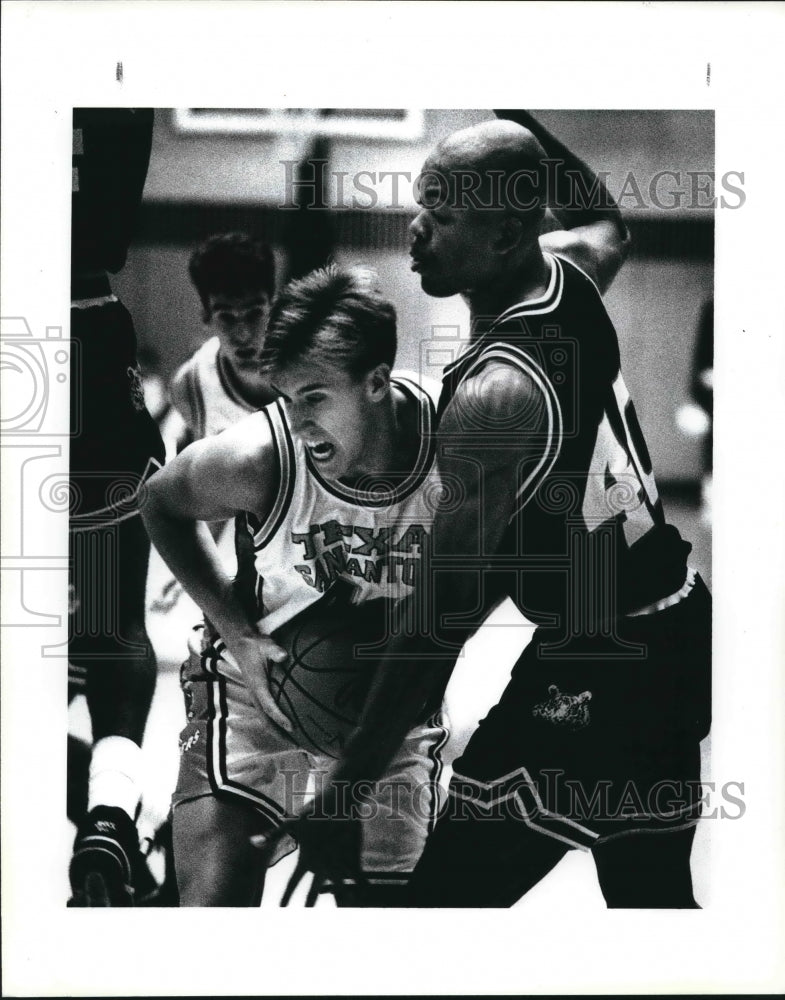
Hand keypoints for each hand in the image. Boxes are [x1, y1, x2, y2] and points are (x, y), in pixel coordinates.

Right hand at [222, 626, 293, 733]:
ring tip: (293, 741)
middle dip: (279, 733)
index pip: (270, 706)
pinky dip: (274, 722)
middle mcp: (255, 694)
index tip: (292, 727)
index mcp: (257, 686)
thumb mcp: (266, 645)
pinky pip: (265, 712)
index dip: (281, 718)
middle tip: (296, 744)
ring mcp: (254, 695)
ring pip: (264, 719)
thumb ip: (275, 651)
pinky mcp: (257, 694)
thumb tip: (283, 655)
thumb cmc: (255, 645)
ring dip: (277, 731)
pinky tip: (284, 726)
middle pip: (266, 720)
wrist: (241, 644)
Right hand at [252, 786, 366, 905]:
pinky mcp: (352, 856)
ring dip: (341, 899)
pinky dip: (361, 886)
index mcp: (307, 859)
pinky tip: (365, 896)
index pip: (293, 883)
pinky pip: (357, 875)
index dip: (286, 898)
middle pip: (314, 892)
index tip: (278, 910)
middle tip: (306, 926)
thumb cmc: (316, 810)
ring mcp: (337, 862)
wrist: (340, 799)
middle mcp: (321, 864)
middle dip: (310, 905)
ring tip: (342, 911)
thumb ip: (275, 835)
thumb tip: (252, 841)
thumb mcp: (294, 824)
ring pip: (337, 887)